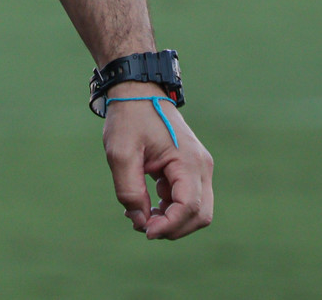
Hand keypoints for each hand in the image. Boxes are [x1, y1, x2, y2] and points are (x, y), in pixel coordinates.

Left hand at [101, 84, 213, 239]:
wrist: (137, 91)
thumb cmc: (129, 118)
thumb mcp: (120, 153)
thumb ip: (129, 191)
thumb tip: (141, 222)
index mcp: (189, 161)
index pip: (190, 208)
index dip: (169, 226)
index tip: (145, 231)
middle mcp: (201, 166)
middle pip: (200, 215)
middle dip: (173, 228)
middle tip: (142, 226)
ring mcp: (198, 167)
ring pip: (195, 210)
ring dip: (170, 220)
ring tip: (138, 214)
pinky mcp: (190, 168)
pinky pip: (186, 199)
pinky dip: (169, 209)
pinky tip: (144, 205)